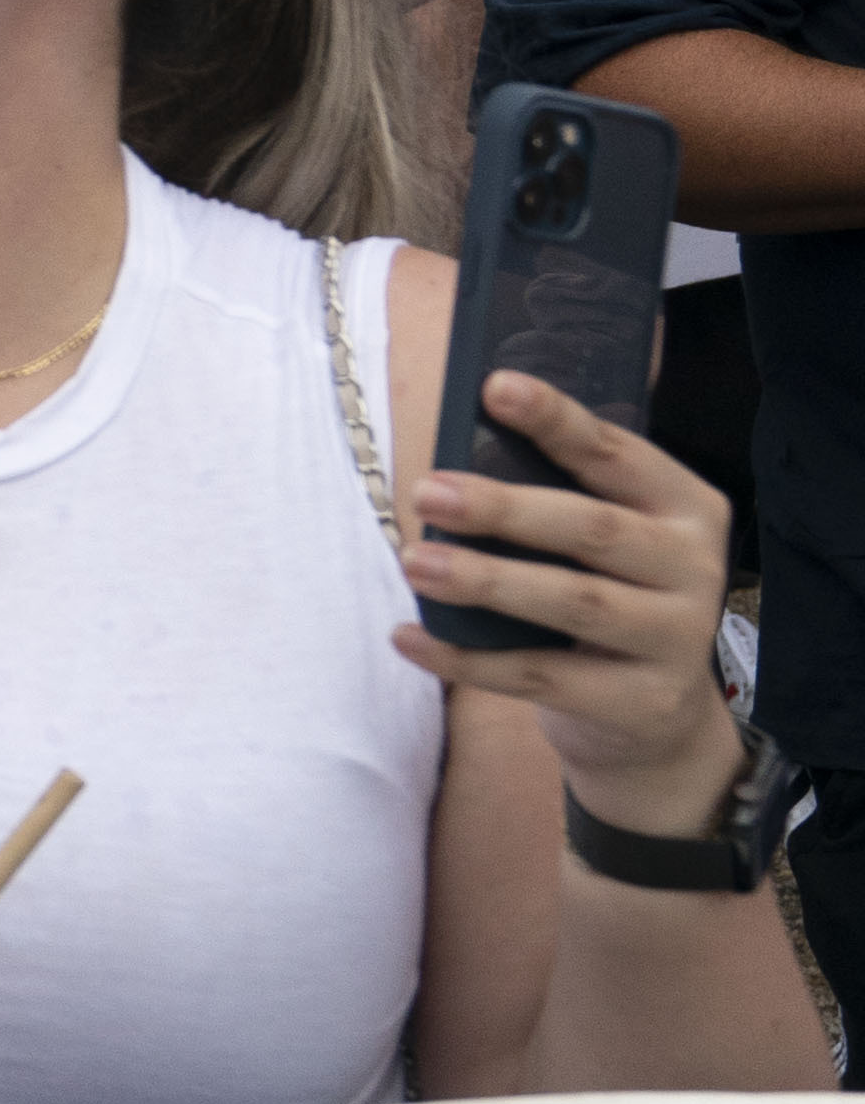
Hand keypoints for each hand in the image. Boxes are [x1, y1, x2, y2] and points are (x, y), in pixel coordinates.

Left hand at [396, 365, 754, 836]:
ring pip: (572, 602)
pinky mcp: (643, 701)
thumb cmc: (609, 595)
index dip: (558, 420)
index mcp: (685, 507)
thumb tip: (453, 461)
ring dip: (484, 580)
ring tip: (413, 562)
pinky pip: (541, 677)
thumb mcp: (602, 541)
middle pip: (591, 529)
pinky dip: (467, 660)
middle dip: (504, 508)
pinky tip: (408, 638)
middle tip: (426, 491)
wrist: (657, 716)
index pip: (618, 454)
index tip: (494, 386)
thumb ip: (555, 497)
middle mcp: (695, 568)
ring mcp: (677, 639)